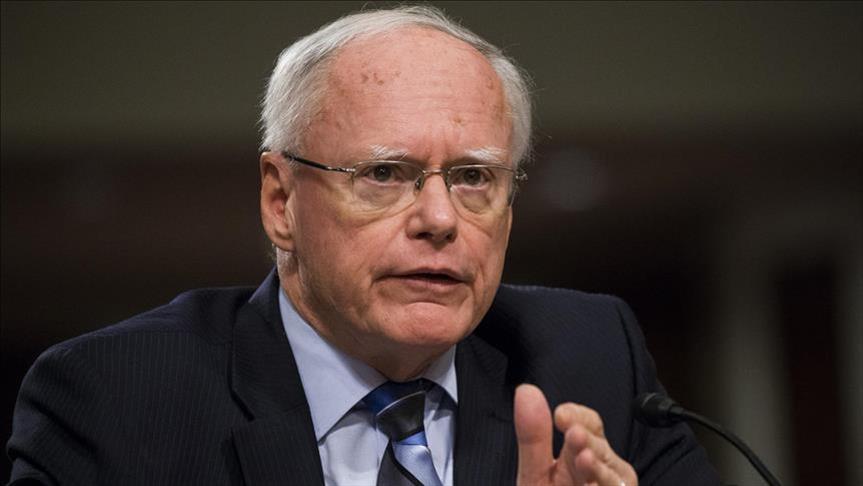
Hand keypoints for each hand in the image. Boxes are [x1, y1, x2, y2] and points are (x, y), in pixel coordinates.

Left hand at [514, 384, 637, 485]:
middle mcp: (603, 474)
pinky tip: (591, 483)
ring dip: (600, 469)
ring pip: (615, 478)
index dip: (580, 417)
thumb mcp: (535, 476)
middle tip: (575, 435)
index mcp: (583, 458)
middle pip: (603, 452)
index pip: (591, 427)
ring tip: (583, 459)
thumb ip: (533, 439)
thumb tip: (526, 390)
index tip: (562, 415)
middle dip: (591, 443)